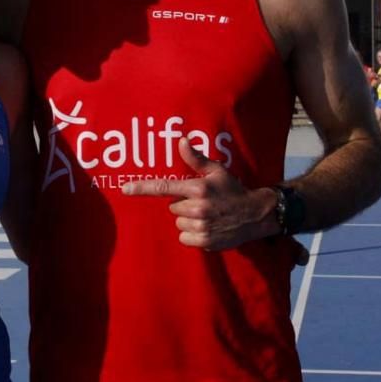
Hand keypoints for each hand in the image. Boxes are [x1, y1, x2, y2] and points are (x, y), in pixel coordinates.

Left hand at [121, 138, 277, 250]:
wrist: (256, 214)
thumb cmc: (233, 190)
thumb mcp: (217, 171)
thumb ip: (196, 158)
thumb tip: (182, 140)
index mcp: (197, 188)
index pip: (164, 187)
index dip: (142, 188)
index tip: (124, 189)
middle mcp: (197, 208)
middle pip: (172, 207)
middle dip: (183, 204)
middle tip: (202, 201)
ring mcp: (202, 226)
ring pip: (178, 222)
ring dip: (188, 219)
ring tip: (207, 215)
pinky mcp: (205, 241)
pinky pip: (185, 237)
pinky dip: (193, 234)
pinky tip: (208, 227)